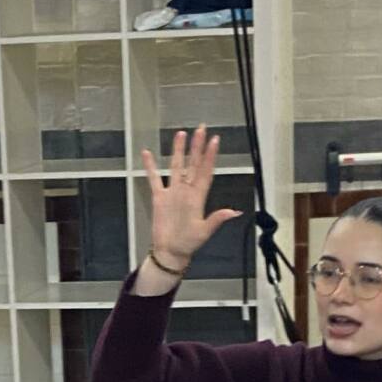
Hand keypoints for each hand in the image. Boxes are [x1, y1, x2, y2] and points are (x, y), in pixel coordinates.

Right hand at [140, 127, 239, 281]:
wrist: (170, 251)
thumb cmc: (188, 243)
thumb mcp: (204, 232)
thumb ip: (217, 219)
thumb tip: (234, 212)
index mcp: (199, 197)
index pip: (206, 171)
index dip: (210, 156)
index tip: (214, 141)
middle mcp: (187, 191)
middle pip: (193, 163)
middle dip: (197, 146)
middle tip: (200, 129)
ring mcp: (173, 192)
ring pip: (176, 166)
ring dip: (178, 151)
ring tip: (180, 134)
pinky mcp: (159, 198)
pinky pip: (154, 179)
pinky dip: (150, 166)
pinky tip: (147, 153)